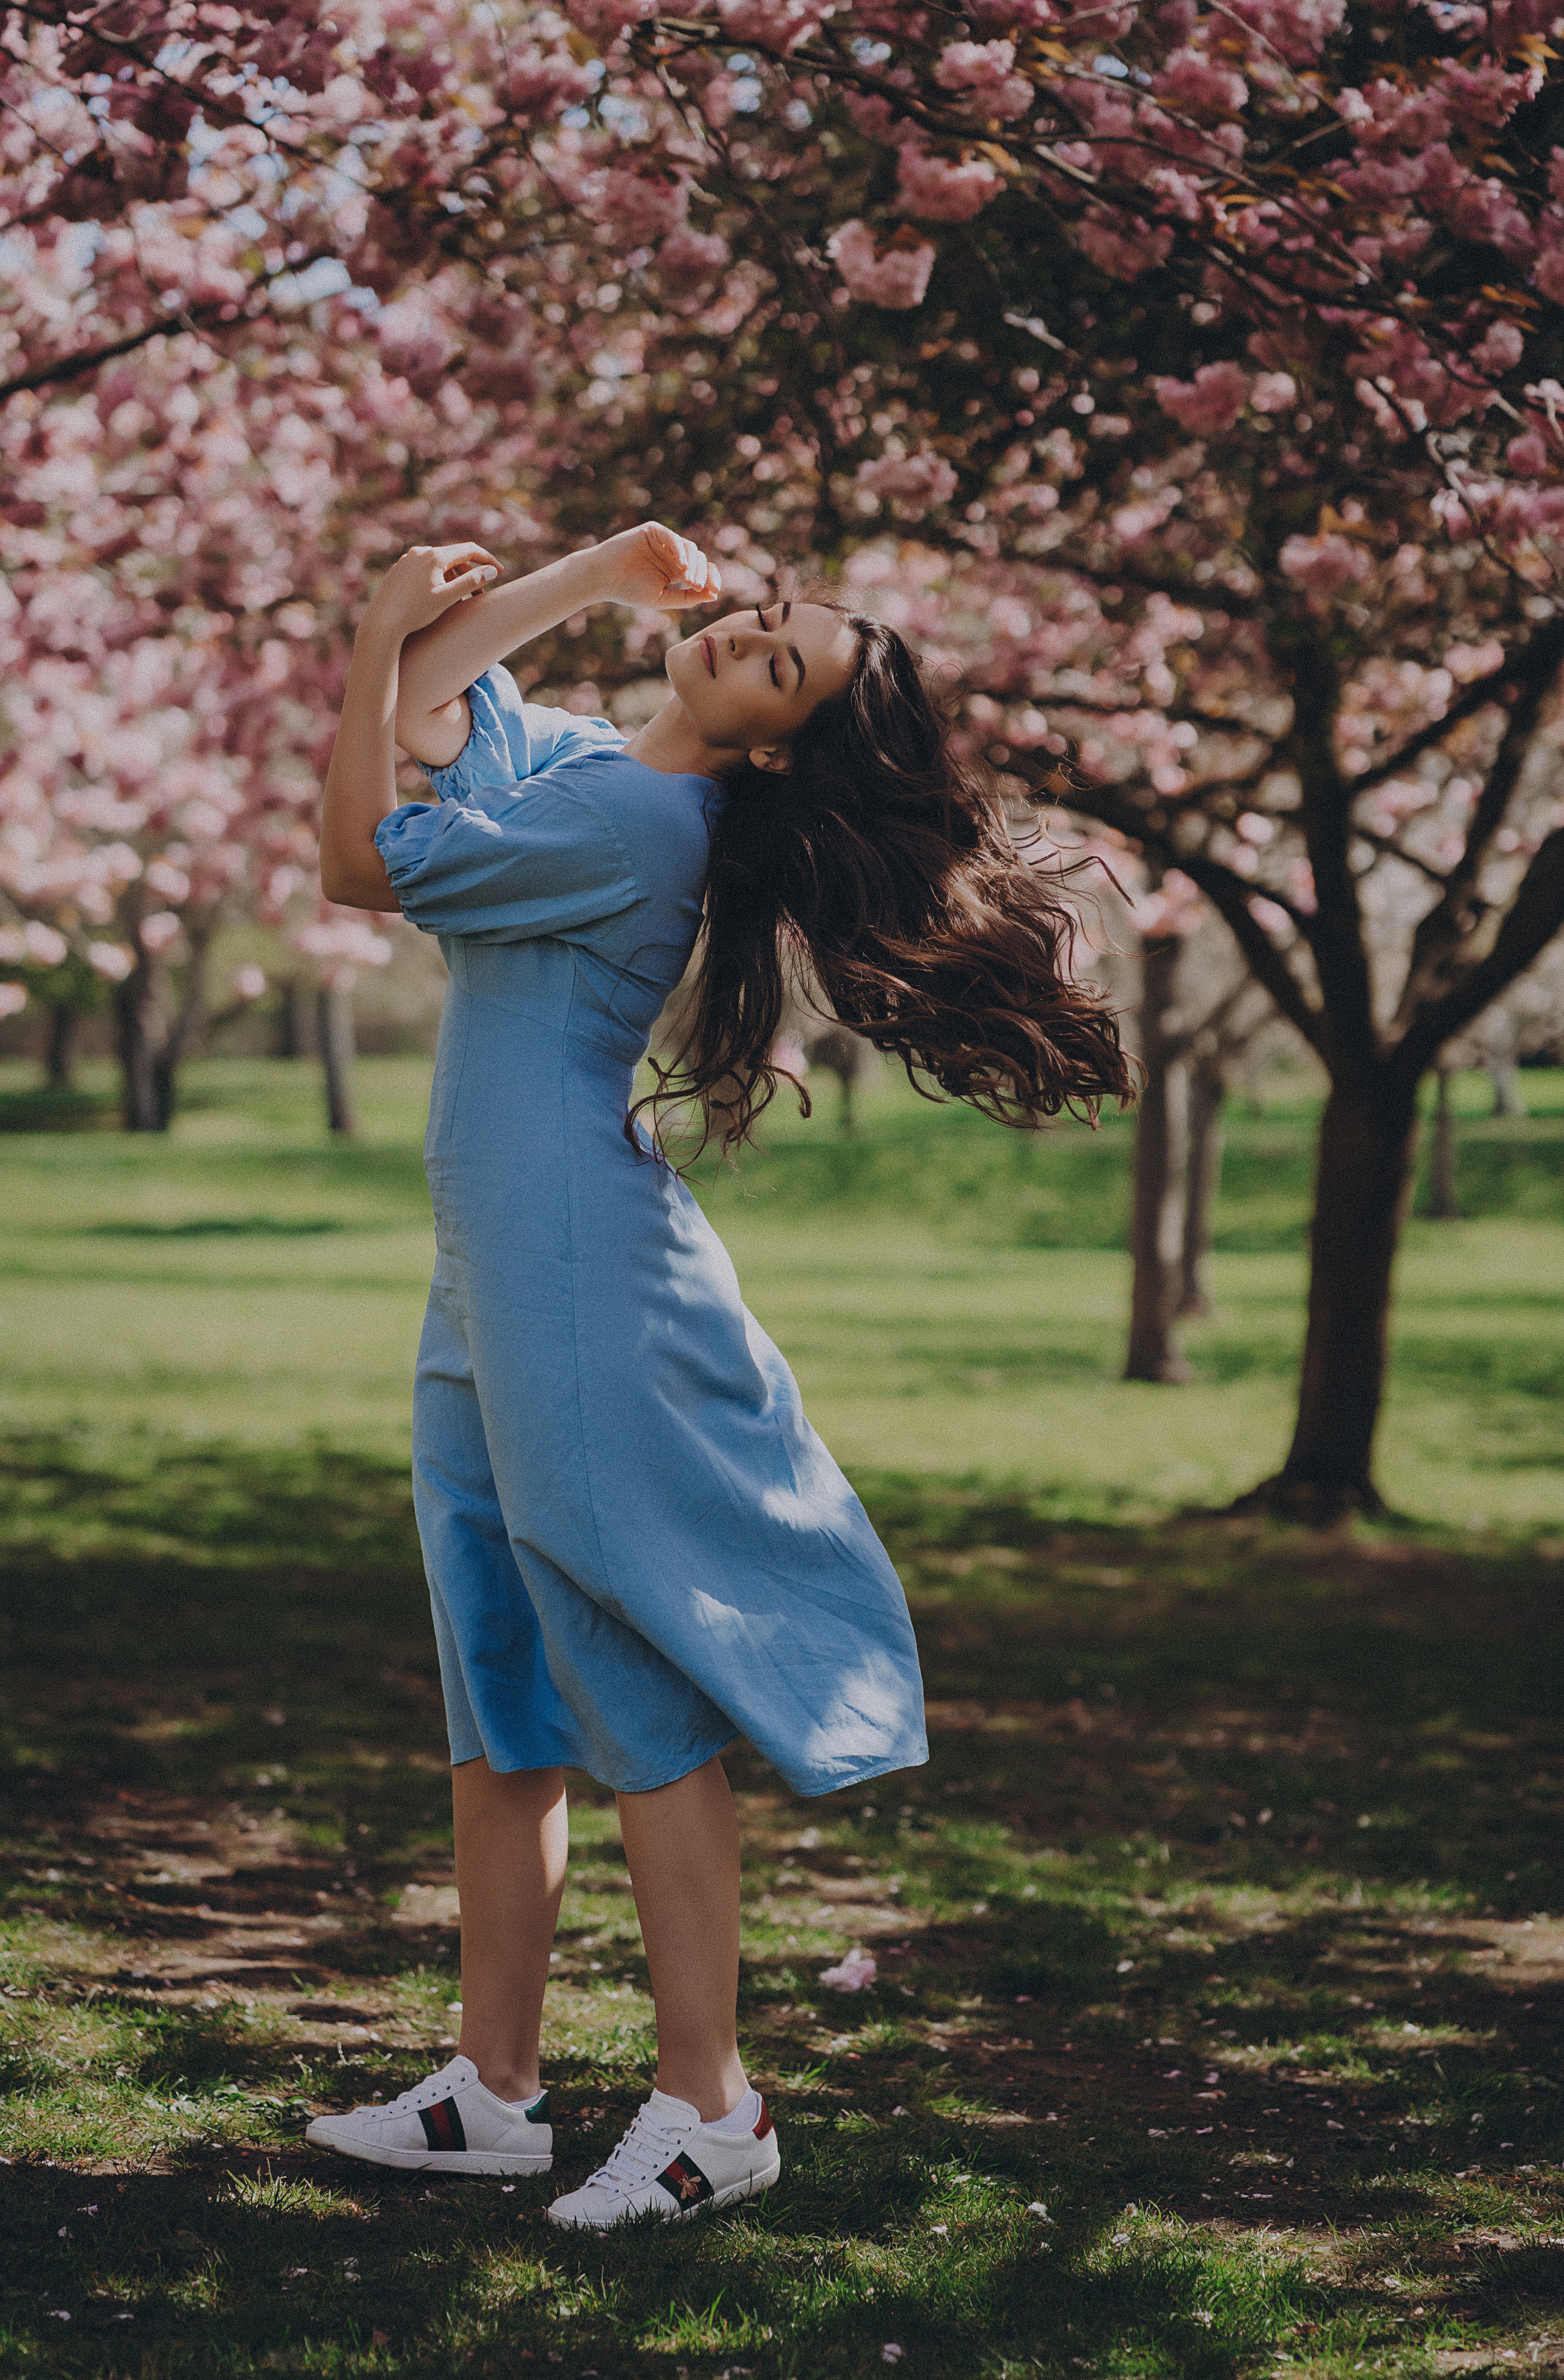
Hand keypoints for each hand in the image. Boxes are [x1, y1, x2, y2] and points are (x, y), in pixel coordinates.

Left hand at [360, 543, 501, 642]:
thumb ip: (471, 583)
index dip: (487, 560)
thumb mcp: (447, 598)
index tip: (500, 572)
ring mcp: (407, 560)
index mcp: (434, 556)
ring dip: (454, 579)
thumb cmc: (414, 613)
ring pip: (439, 565)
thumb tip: (491, 571)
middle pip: (454, 558)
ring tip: (460, 601)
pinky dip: (438, 580)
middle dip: (470, 575)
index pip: (469, 550)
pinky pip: (425, 570)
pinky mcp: (399, 570)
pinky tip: (439, 598)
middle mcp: (420, 552)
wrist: (381, 623)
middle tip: (480, 597)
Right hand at [598, 522, 722, 610]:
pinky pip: (672, 537)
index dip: (711, 579)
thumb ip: (686, 597)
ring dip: (693, 564)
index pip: (702, 571)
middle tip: (695, 586)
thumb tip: (713, 594)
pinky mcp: (653, 531)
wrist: (602, 578)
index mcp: (676, 571)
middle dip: (701, 573)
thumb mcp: (662, 599)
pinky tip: (681, 566)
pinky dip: (679, 550)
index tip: (715, 591)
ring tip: (688, 579)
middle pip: (699, 559)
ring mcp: (664, 542)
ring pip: (690, 548)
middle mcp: (673, 555)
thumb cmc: (628, 590)